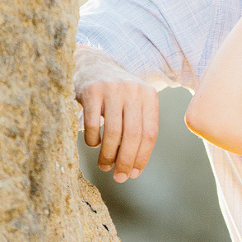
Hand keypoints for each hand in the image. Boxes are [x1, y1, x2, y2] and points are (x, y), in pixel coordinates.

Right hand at [73, 45, 158, 181]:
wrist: (93, 64)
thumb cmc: (117, 94)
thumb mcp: (135, 103)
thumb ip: (139, 128)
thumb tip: (133, 167)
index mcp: (149, 96)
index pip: (150, 134)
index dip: (142, 157)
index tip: (133, 174)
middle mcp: (133, 90)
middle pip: (133, 135)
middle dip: (126, 161)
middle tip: (119, 177)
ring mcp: (113, 89)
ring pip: (114, 132)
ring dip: (108, 155)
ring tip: (104, 166)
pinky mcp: (91, 90)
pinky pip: (94, 125)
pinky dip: (93, 141)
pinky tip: (93, 144)